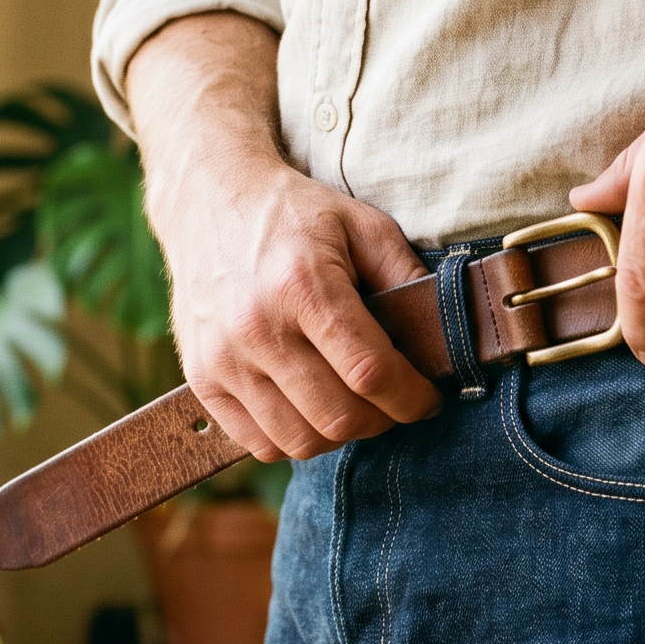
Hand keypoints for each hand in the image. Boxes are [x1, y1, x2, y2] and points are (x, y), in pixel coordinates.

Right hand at [145, 148, 440, 458]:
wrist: (209, 200)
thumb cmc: (295, 215)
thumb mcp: (362, 224)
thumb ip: (407, 274)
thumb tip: (443, 334)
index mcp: (302, 285)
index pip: (370, 371)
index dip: (411, 397)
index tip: (428, 399)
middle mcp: (256, 327)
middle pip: (337, 417)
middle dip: (382, 420)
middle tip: (395, 401)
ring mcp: (222, 358)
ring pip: (299, 441)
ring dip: (341, 434)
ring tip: (354, 405)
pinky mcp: (201, 377)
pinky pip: (259, 443)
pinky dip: (295, 440)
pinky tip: (311, 409)